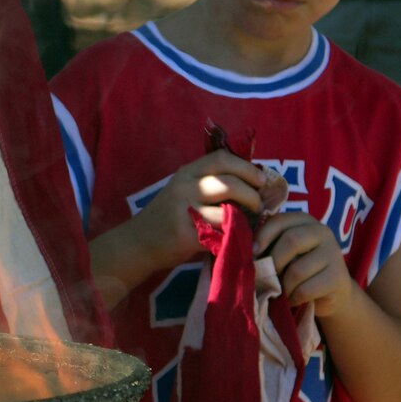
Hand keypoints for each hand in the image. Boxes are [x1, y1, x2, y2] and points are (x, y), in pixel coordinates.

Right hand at [136, 149, 265, 270]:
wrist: (138, 242)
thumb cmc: (168, 216)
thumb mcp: (183, 190)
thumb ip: (209, 185)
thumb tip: (252, 185)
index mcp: (187, 173)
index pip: (222, 159)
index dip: (247, 168)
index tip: (261, 180)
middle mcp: (184, 187)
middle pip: (229, 183)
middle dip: (252, 194)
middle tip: (259, 206)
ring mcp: (184, 211)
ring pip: (227, 211)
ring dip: (246, 219)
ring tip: (250, 224)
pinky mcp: (186, 235)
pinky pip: (220, 234)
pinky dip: (234, 237)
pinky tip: (236, 240)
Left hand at [254, 211, 354, 316]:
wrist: (332, 294)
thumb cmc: (299, 269)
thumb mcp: (284, 252)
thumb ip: (270, 245)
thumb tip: (248, 251)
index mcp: (304, 221)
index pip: (280, 221)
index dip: (263, 236)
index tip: (253, 252)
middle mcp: (322, 232)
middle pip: (291, 241)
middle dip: (274, 262)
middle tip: (267, 276)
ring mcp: (333, 254)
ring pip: (297, 270)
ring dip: (283, 285)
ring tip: (280, 291)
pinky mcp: (338, 278)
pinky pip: (306, 289)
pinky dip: (294, 297)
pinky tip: (293, 299)